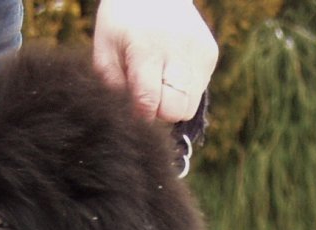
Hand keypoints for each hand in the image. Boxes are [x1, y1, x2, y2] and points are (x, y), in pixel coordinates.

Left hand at [93, 0, 217, 121]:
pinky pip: (198, 92)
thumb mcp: (105, 53)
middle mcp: (178, 50)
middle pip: (175, 111)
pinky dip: (185, 90)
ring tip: (160, 81)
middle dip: (160, 112)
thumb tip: (130, 120)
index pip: (149, 104)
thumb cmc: (121, 24)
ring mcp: (199, 52)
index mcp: (147, 50)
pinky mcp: (210, 53)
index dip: (140, 115)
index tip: (134, 110)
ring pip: (190, 107)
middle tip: (148, 95)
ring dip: (173, 103)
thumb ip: (114, 89)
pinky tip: (172, 70)